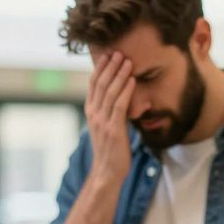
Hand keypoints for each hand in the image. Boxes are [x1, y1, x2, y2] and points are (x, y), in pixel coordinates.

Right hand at [85, 52, 135, 182]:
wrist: (107, 171)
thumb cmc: (111, 151)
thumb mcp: (107, 127)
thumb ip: (111, 113)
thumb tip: (122, 101)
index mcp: (91, 112)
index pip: (93, 85)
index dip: (100, 69)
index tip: (107, 55)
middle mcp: (94, 114)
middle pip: (101, 84)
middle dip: (109, 67)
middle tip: (117, 51)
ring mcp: (102, 121)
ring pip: (110, 92)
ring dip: (119, 74)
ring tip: (126, 61)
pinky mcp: (113, 128)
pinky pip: (119, 105)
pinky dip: (126, 91)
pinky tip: (132, 80)